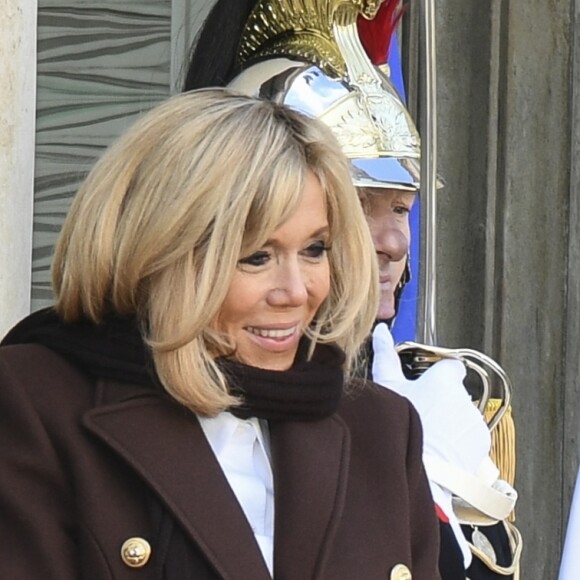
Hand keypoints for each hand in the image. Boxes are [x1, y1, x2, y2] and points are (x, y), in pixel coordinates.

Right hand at [371, 323, 494, 567]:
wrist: (419, 471)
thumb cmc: (400, 424)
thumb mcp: (386, 388)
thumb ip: (384, 356)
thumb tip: (380, 331)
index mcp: (445, 380)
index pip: (451, 366)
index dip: (439, 375)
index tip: (427, 385)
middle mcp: (465, 397)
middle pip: (453, 393)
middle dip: (441, 402)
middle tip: (419, 416)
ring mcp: (474, 422)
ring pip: (461, 416)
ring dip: (449, 422)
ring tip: (427, 437)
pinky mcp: (481, 445)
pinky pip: (469, 437)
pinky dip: (458, 442)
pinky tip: (438, 452)